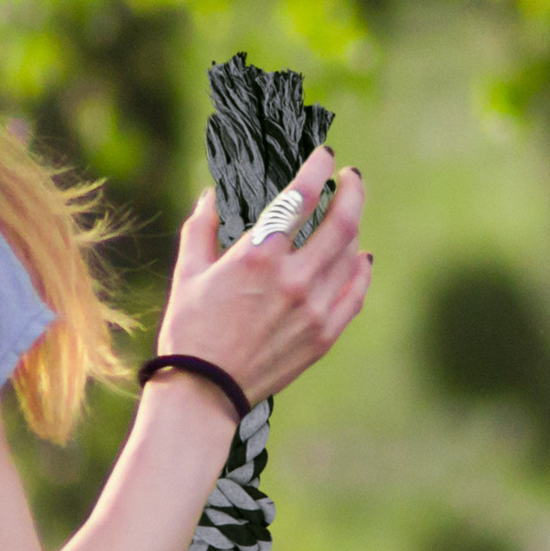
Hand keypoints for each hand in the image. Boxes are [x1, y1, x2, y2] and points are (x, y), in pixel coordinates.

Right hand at [152, 148, 371, 409]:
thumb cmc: (190, 333)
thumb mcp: (188, 274)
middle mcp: (293, 280)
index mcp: (259, 257)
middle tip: (350, 178)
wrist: (205, 394)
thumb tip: (210, 195)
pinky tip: (359, 258)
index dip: (319, 167)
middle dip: (352, 190)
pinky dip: (361, 270)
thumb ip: (201, 227)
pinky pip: (355, 294)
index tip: (325, 156)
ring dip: (354, 227)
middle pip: (342, 220)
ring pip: (351, 254)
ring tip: (347, 218)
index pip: (303, 195)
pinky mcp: (322, 337)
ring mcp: (313, 310)